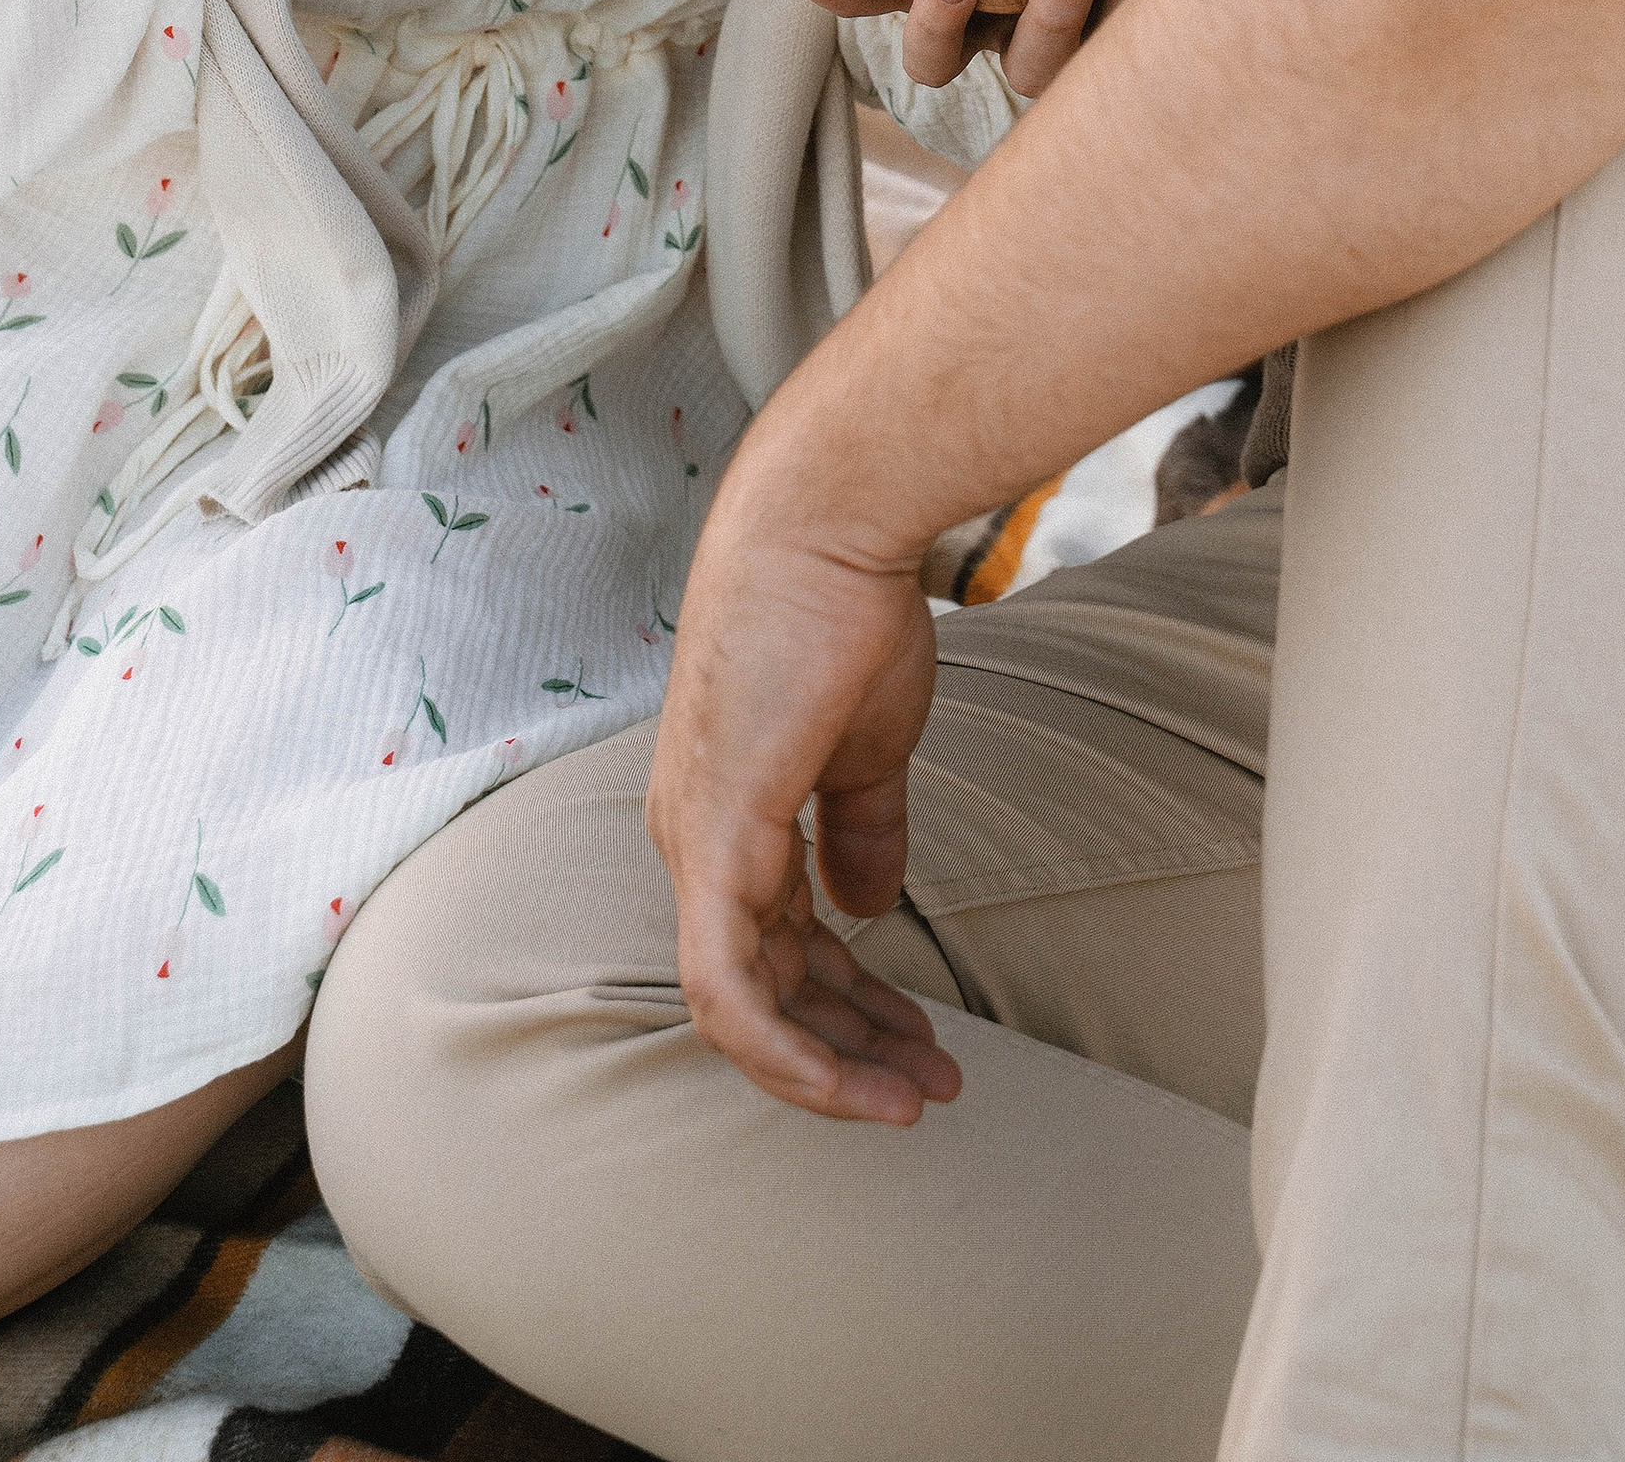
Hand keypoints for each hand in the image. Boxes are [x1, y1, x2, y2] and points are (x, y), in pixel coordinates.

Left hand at [646, 498, 963, 1123]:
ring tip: (917, 1095)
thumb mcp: (867, 746)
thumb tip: (866, 908)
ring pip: (744, 1007)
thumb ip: (861, 830)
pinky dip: (785, 1050)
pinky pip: (727, 988)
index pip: (776, 948)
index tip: (921, 1038)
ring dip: (830, 1062)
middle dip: (848, 1049)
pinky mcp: (715, 841)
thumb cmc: (844, 613)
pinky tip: (849, 1081)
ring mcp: (696, 844)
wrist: (827, 530)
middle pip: (763, 989)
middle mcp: (695, 841)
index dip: (847, 1006)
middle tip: (929, 1087)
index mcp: (728, 816)